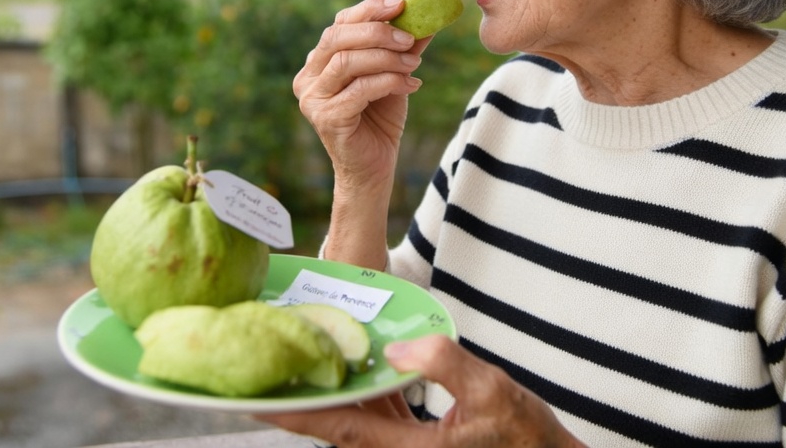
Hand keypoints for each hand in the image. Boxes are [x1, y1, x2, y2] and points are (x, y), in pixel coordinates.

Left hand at [258, 335, 583, 447]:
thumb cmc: (527, 437)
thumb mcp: (493, 392)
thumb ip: (446, 365)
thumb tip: (401, 348)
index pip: (339, 428)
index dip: (297, 413)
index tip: (259, 399)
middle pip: (336, 427)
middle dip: (301, 400)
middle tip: (267, 369)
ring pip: (354, 424)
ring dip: (328, 397)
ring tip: (302, 363)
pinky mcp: (418, 445)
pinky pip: (376, 422)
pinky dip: (360, 398)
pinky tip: (357, 371)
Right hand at [293, 0, 428, 197]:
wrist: (374, 166)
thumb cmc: (380, 118)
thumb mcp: (394, 74)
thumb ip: (403, 46)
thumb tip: (427, 14)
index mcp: (320, 60)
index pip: (340, 23)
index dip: (370, 9)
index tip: (402, 3)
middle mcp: (309, 76)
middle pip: (337, 37)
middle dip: (377, 32)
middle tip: (410, 38)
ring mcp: (313, 98)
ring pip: (347, 62)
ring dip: (386, 58)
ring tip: (414, 64)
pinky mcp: (325, 118)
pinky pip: (359, 90)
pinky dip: (389, 82)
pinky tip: (411, 85)